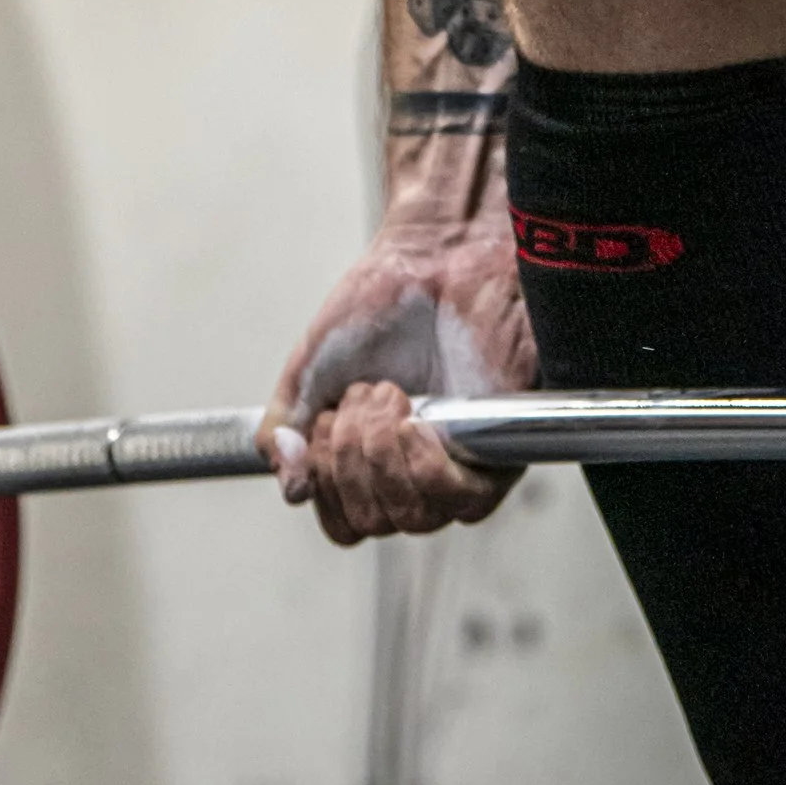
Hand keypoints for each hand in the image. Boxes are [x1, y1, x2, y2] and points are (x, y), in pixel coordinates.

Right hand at [257, 206, 534, 544]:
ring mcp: (457, 464)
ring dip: (383, 453)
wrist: (434, 259)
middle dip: (349, 457)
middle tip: (358, 395)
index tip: (323, 428)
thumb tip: (290, 488)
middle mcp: (414, 471)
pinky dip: (425, 463)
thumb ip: (287, 429)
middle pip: (375, 523)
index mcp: (369, 459)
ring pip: (415, 517)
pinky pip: (463, 501)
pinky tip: (417, 419)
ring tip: (387, 394)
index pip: (345, 524)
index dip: (327, 488)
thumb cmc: (379, 303)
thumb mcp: (310, 367)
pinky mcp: (497, 452)